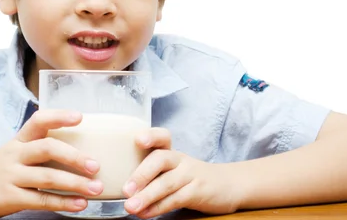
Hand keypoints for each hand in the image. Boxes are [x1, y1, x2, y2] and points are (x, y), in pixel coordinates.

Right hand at [0, 109, 102, 217]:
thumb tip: (81, 150)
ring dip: (75, 183)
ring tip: (96, 188)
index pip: (38, 120)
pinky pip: (40, 200)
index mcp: (19, 140)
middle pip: (47, 148)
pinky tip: (80, 204)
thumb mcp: (14, 152)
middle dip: (74, 157)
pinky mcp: (9, 198)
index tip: (80, 117)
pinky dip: (63, 202)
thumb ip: (39, 148)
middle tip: (96, 166)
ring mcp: (11, 176)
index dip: (59, 116)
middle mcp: (15, 154)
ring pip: (47, 177)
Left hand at [122, 128, 241, 217]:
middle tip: (125, 190)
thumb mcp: (172, 168)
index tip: (138, 140)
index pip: (162, 136)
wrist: (227, 185)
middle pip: (160, 159)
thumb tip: (119, 187)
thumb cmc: (189, 177)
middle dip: (141, 174)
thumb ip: (150, 172)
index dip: (151, 136)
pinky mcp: (198, 192)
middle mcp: (180, 159)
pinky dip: (159, 207)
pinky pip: (176, 199)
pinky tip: (145, 213)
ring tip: (130, 206)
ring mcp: (190, 175)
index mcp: (171, 151)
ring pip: (167, 183)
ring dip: (147, 196)